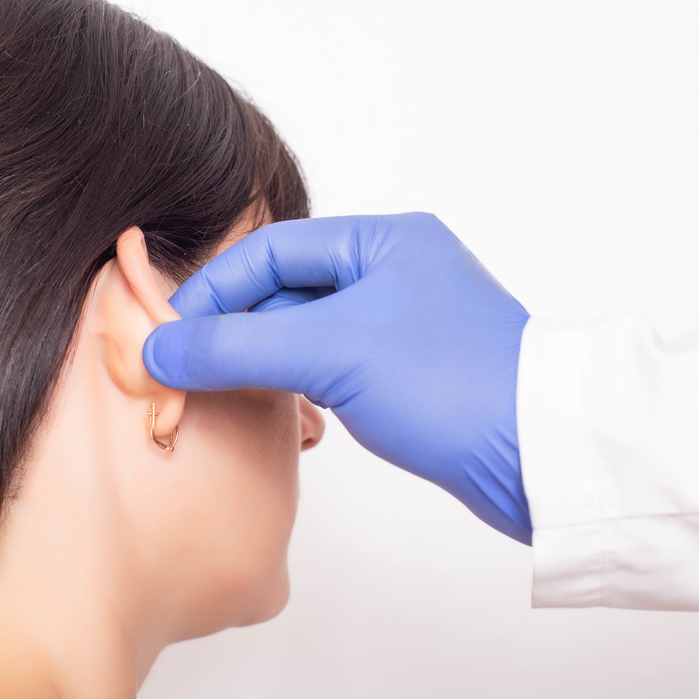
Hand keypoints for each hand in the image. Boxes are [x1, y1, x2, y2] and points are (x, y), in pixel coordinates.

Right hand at [143, 213, 532, 543]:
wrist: (539, 457)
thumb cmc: (450, 384)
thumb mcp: (331, 352)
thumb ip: (237, 347)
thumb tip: (159, 349)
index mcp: (385, 241)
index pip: (273, 250)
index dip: (214, 290)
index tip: (170, 332)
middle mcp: (395, 272)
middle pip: (286, 288)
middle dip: (234, 325)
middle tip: (184, 366)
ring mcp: (403, 325)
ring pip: (305, 330)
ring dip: (262, 357)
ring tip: (219, 389)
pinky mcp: (409, 374)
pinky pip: (331, 365)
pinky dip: (296, 381)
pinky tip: (276, 406)